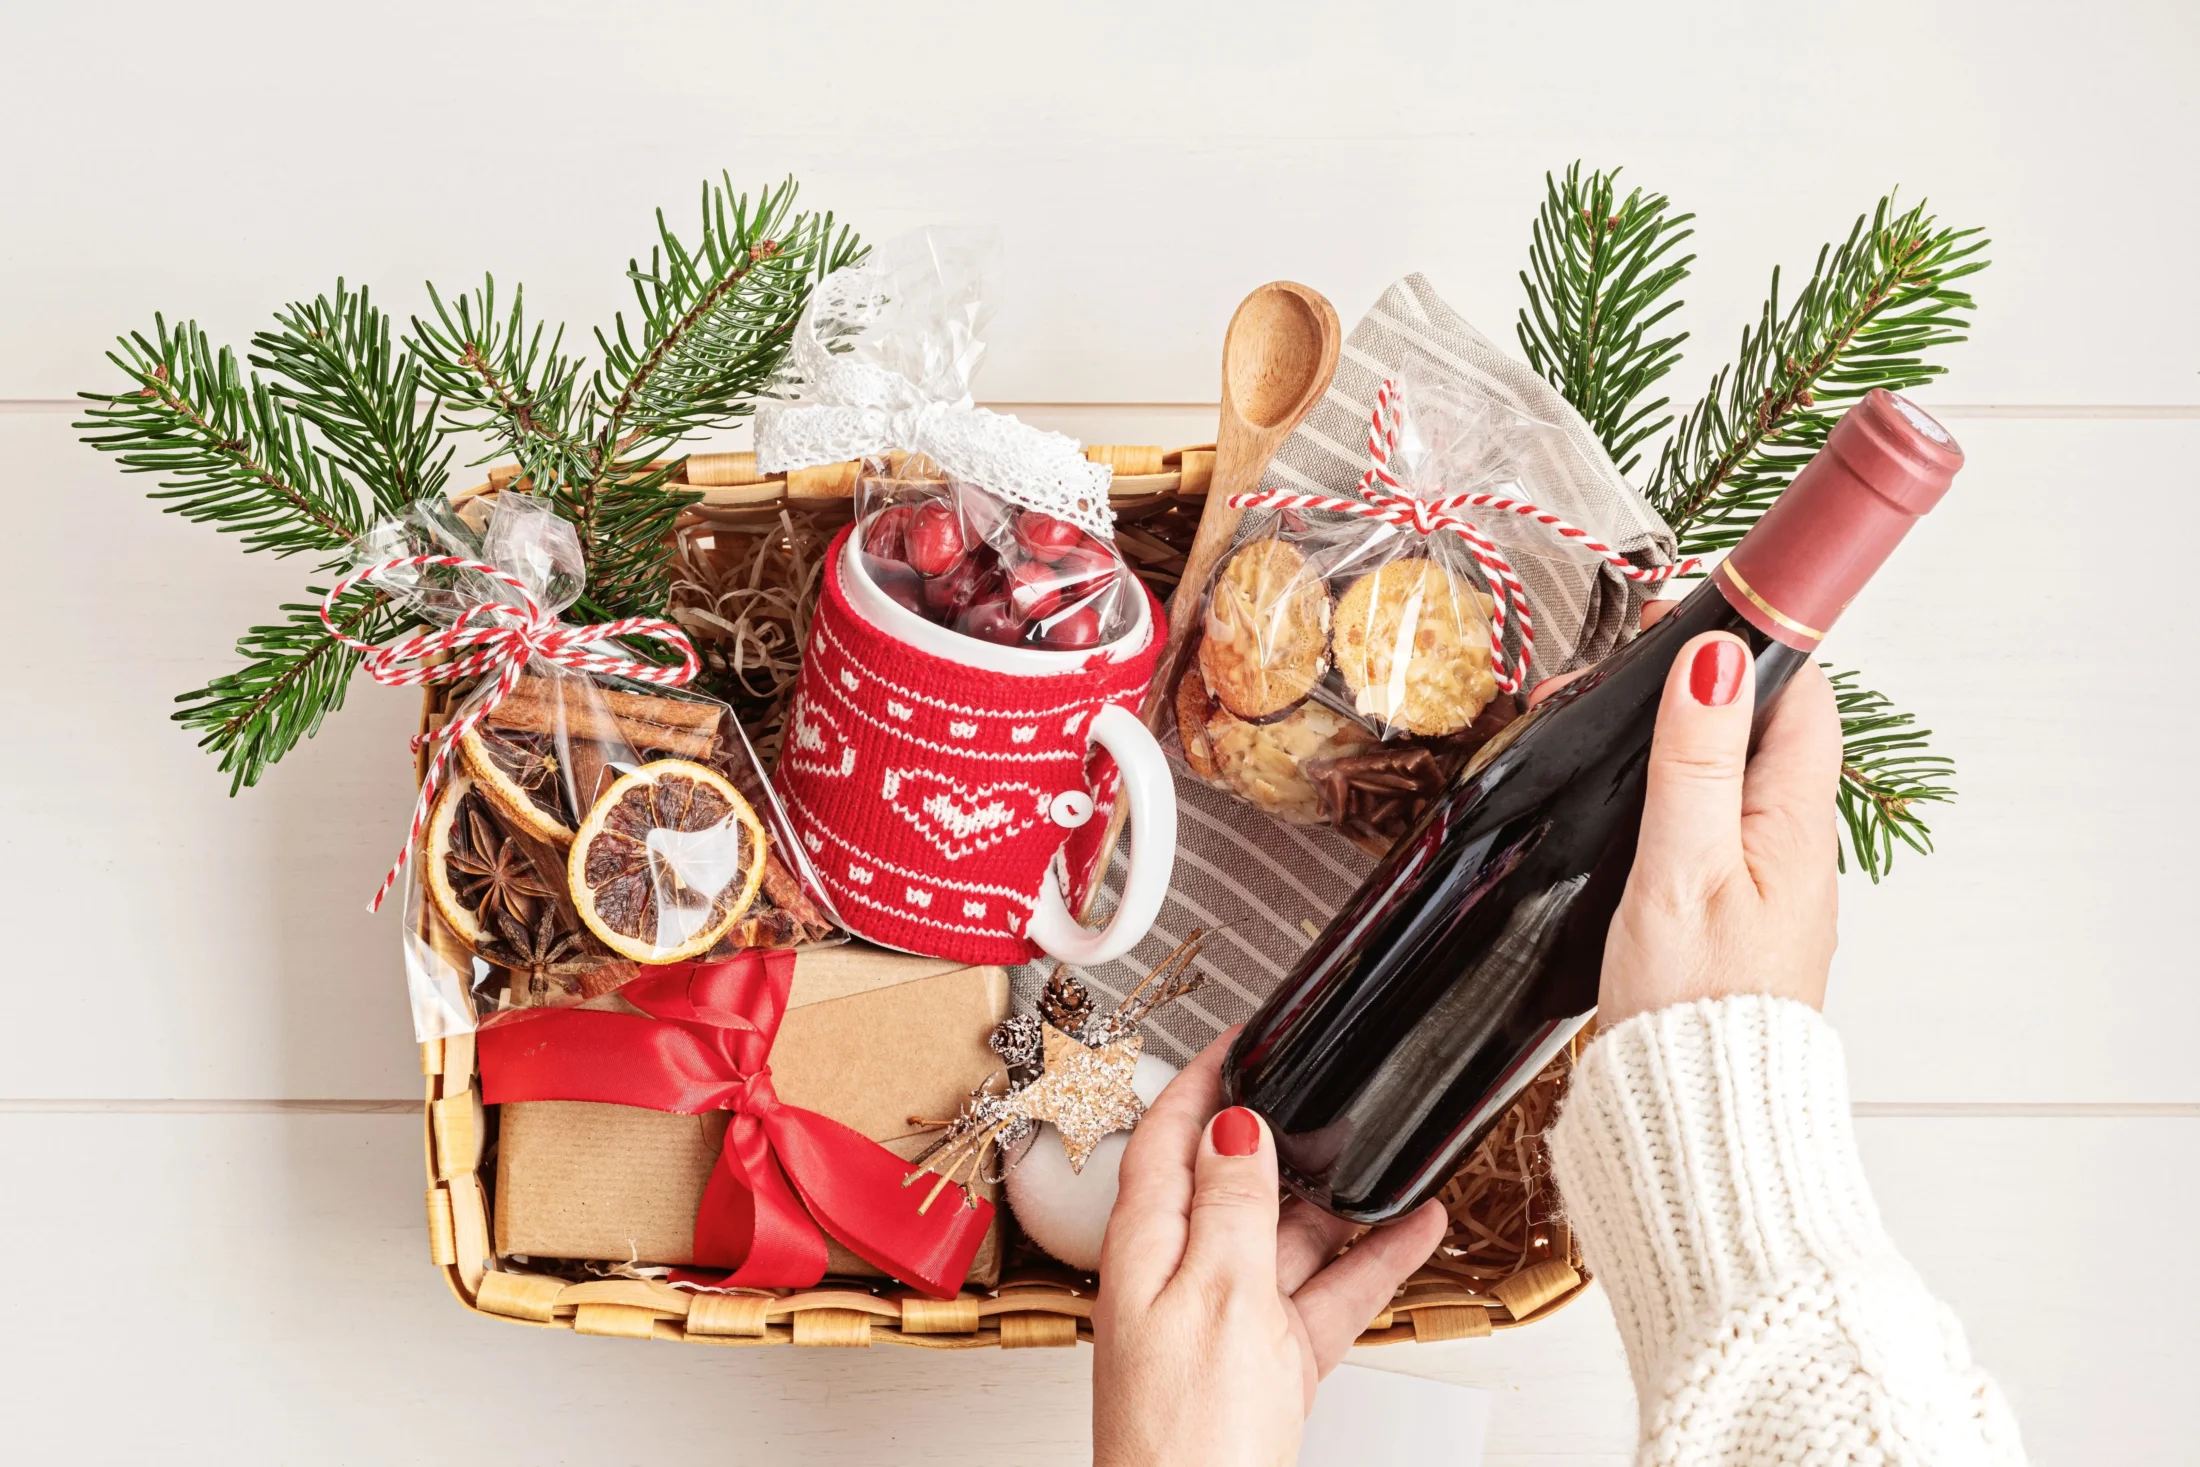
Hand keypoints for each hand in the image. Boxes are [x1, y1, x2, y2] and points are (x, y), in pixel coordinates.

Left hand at [1091, 1031, 1447, 1466]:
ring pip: (1288, 1236)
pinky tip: (1411, 1231)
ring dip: (1339, 1199)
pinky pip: (1322, 1292)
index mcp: (1148, 1244)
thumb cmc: (1187, 1437)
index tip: (1244, 1036)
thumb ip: (1231, 1203)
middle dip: (1286, 1135)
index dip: (1204, 1078)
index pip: (1166, 1134)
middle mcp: (1180, 1275)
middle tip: (1332, 1091)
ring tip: (1390, 1155)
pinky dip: (1367, 1260)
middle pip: (1232, 1179)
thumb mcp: (1219, 1291)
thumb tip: (1235, 1123)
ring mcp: (1226, 1320)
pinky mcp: (1268, 1361)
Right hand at [1528, 602, 1842, 1028]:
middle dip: (1687, 685)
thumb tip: (1714, 657)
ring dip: (1664, 740)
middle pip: (1756, 727)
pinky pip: (1703, 825)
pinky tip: (1609, 804)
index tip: (1678, 611)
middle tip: (1603, 676)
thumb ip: (1694, 761)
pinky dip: (1656, 793)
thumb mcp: (1681, 866)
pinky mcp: (1725, 915)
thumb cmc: (1693, 1002)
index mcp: (1794, 820)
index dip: (1747, 639)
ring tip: (1585, 727)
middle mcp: (1791, 845)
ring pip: (1722, 776)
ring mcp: (1761, 882)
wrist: (1694, 1114)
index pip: (1798, 693)